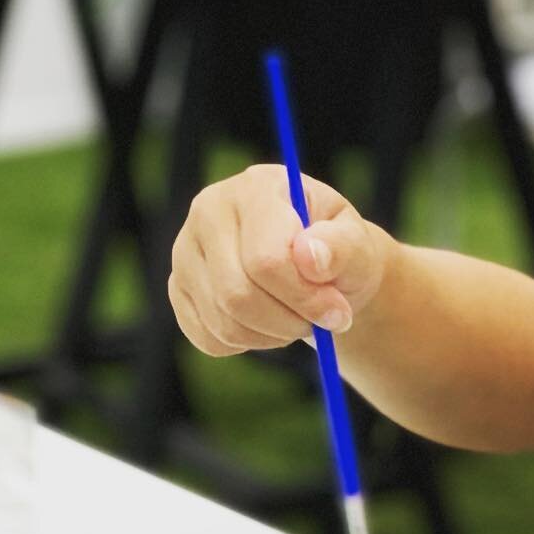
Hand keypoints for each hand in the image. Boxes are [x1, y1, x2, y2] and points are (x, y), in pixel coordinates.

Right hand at [169, 165, 386, 357]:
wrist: (317, 265)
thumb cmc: (338, 250)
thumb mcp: (356, 243)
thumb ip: (342, 247)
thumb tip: (310, 257)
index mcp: (257, 188)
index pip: (266, 259)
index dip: (305, 297)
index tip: (337, 313)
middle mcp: (209, 212)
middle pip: (238, 293)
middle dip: (289, 321)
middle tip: (320, 322)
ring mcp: (186, 250)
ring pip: (223, 321)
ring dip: (273, 335)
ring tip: (298, 318)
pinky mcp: (177, 287)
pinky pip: (209, 338)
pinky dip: (247, 344)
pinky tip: (270, 324)